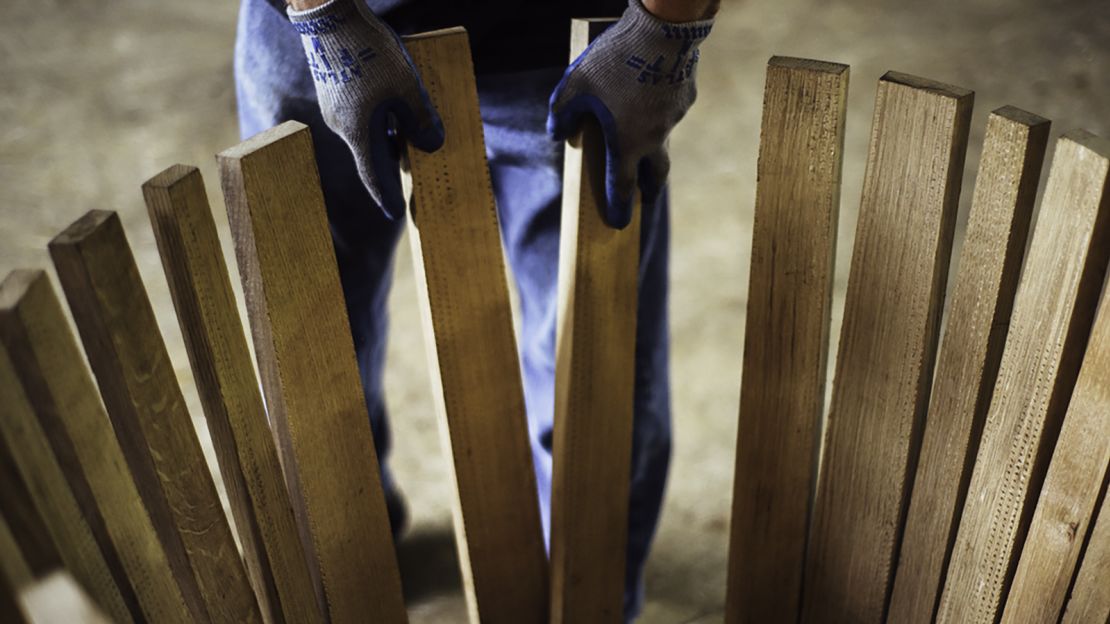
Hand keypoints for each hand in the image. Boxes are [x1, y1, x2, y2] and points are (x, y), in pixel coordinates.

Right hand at [288, 0, 443, 218]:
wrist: (329, 16)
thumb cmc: (371, 53)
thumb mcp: (408, 88)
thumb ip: (422, 121)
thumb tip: (432, 147)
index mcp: (360, 133)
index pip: (375, 176)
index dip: (386, 197)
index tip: (395, 214)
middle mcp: (342, 127)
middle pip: (371, 155)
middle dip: (392, 167)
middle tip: (409, 179)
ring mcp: (333, 109)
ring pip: (365, 133)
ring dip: (386, 140)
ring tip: (406, 142)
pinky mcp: (332, 92)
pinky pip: (357, 117)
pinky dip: (376, 121)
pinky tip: (390, 110)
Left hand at [547, 0, 713, 227]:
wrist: (661, 30)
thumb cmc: (613, 60)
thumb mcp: (574, 85)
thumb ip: (561, 114)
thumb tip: (557, 135)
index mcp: (626, 143)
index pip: (622, 186)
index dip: (619, 207)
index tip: (620, 225)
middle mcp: (654, 137)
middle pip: (656, 174)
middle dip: (650, 189)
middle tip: (646, 197)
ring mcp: (673, 118)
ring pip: (662, 137)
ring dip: (652, 142)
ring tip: (639, 128)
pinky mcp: (685, 97)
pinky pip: (670, 110)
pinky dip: (659, 109)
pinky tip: (650, 92)